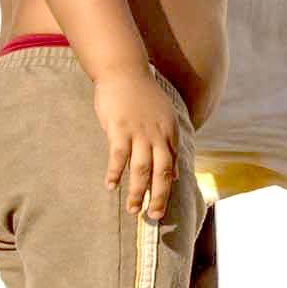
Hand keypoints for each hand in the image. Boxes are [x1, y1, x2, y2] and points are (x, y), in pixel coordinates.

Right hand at [94, 68, 179, 219]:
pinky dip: (115, 172)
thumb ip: (169, 146)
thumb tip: (176, 174)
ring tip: (134, 210)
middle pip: (161, 172)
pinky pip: (118, 156)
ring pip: (141, 168)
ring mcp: (139, 132)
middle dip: (159, 197)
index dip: (169, 189)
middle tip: (154, 217)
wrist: (125, 70)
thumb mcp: (163, 119)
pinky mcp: (120, 128)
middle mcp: (158, 134)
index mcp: (170, 132)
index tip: (164, 207)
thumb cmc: (142, 97)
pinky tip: (111, 186)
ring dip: (138, 191)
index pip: (173, 166)